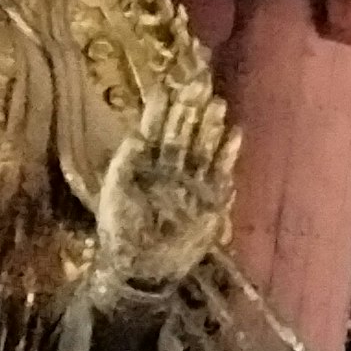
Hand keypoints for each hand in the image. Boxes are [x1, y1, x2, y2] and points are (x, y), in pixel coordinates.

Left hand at [96, 81, 239, 294]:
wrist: (140, 266)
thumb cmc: (120, 229)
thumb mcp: (115, 190)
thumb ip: (126, 160)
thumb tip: (138, 130)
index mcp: (144, 163)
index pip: (155, 129)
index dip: (161, 109)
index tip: (167, 86)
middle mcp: (170, 168)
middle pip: (182, 133)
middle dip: (190, 110)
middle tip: (198, 84)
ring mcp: (192, 182)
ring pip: (203, 147)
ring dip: (210, 126)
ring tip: (217, 103)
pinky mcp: (211, 199)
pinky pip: (221, 171)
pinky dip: (228, 154)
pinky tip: (235, 134)